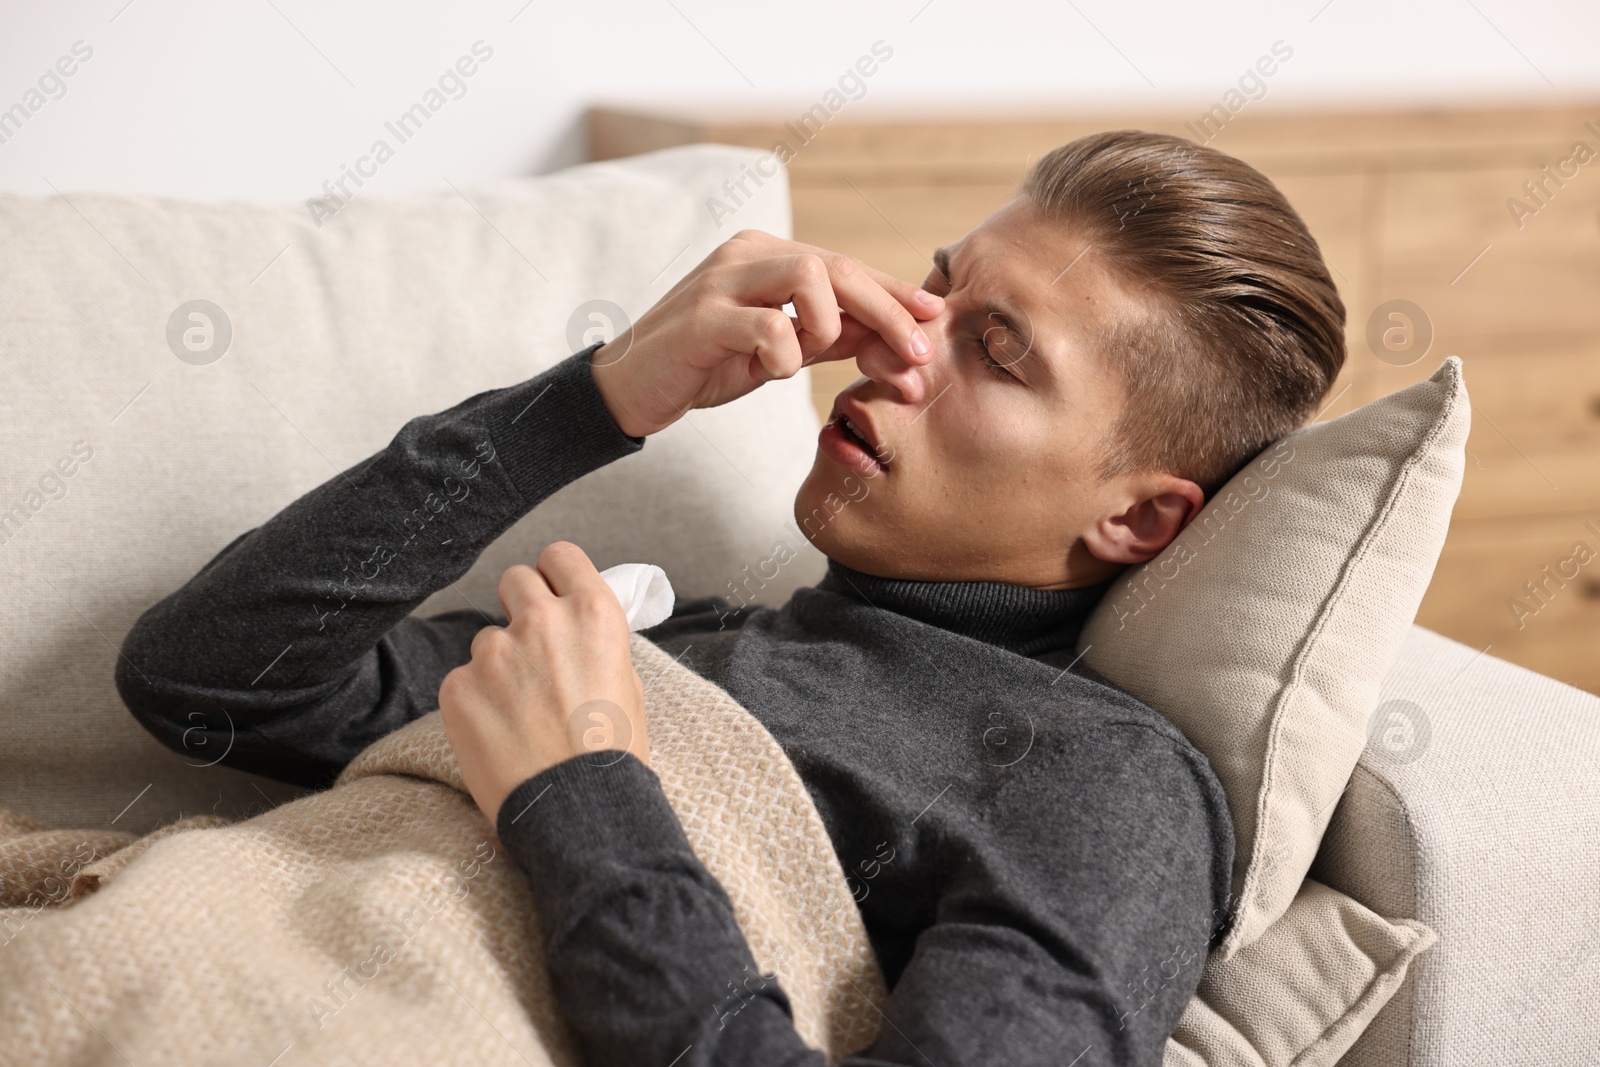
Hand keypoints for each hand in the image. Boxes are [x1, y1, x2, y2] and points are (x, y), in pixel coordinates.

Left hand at [439, 541, 648, 827]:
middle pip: (515, 580)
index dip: (555, 575)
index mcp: (593, 614)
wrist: (579, 812)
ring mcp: (494, 653)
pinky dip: (476, 703)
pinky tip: (499, 735)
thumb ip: (594, 641)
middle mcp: (542, 622)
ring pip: (486, 639)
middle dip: (520, 607)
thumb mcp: (626, 682)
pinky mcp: (458, 687)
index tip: (553, 591)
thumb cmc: (613, 755)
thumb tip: (574, 627)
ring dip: (499, 665)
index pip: (560, 556)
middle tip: (532, 648)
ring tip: (520, 714)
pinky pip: (463, 681)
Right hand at [589, 229, 943, 436]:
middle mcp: (745, 255)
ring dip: (829, 327)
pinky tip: (770, 370)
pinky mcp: (701, 318)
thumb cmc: (707, 364)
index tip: (933, 321)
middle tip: (915, 355)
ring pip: (809, 278)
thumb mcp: (778, 349)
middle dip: (886, 311)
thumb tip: (893, 341)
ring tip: (808, 357)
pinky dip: (784, 354)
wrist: (631, 388)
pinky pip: (767, 327)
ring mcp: (720, 281)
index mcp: (766, 255)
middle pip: (838, 268)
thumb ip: (829, 337)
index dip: (893, 294)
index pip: (845, 266)